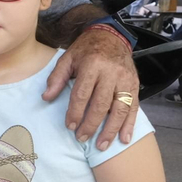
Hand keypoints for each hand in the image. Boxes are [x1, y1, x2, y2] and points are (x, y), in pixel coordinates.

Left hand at [44, 25, 138, 149]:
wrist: (112, 36)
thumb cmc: (86, 49)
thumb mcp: (68, 58)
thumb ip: (57, 78)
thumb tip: (46, 98)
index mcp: (92, 65)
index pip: (82, 93)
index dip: (75, 112)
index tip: (70, 126)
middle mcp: (111, 73)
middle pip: (101, 104)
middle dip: (91, 124)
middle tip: (82, 138)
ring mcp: (125, 80)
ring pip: (120, 108)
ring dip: (111, 130)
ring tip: (101, 146)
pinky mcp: (135, 85)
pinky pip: (133, 107)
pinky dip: (130, 125)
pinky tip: (124, 139)